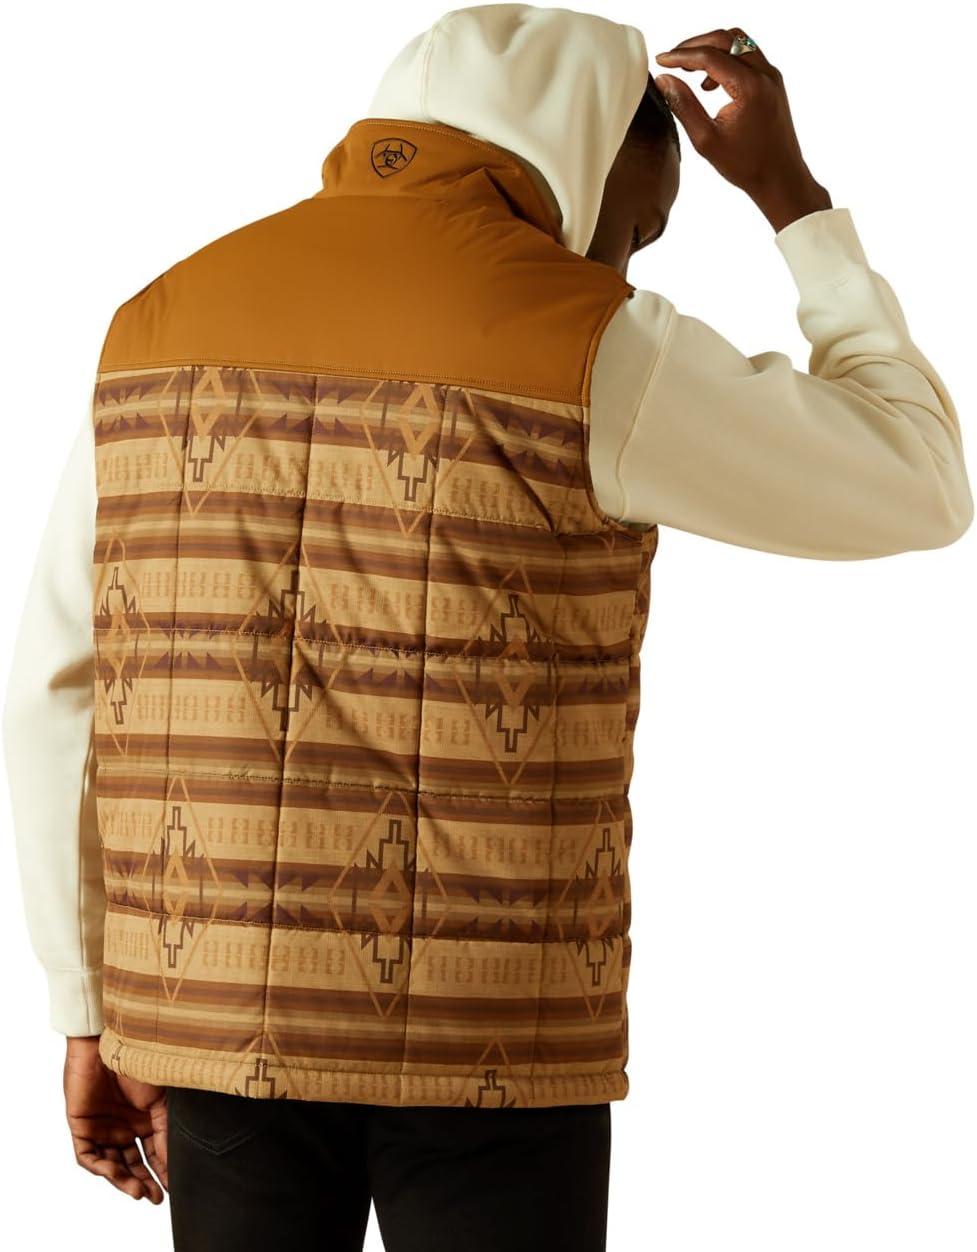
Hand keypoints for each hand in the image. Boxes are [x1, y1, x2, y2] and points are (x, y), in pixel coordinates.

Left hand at [64, 1035, 167, 1202]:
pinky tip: (115, 1173)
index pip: (153, 1154)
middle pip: (133, 1165)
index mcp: (145, 1120)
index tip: (174, 1188)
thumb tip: (177, 1160)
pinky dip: (101, 1168)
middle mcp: (123, 1128)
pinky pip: (88, 1157)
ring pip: (112, 1165)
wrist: (115, 1040)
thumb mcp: (161, 1100)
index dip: (163, 1172)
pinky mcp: (82, 1127)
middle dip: (144, 1183)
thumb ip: (166, 1130)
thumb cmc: (143, 1062)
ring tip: (138, 1192)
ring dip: (124, 1181)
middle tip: (155, 1197)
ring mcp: (102, 1129)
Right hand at [654, 27, 831, 231]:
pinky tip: (710, 84)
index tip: (661, 60)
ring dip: (711, 49)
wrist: (780, 177)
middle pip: (725, 38)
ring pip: (738, 42)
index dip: (680, 55)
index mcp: (749, 87)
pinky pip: (747, 55)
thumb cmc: (746, 166)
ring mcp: (771, 75)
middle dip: (695, 45)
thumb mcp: (706, 140)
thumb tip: (664, 81)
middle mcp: (765, 73)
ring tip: (690, 71)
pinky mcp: (772, 81)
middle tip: (672, 59)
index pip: (709, 56)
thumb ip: (683, 106)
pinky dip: (726, 59)